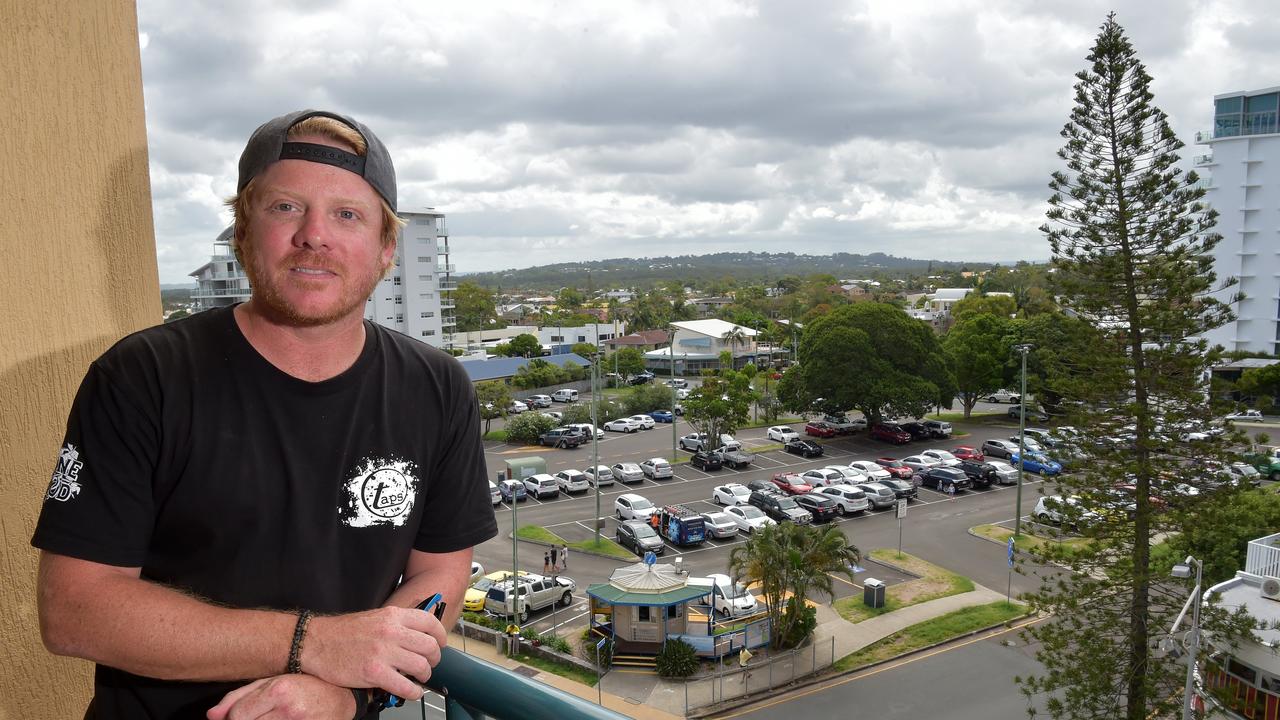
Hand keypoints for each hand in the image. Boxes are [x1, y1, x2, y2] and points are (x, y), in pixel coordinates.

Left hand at [206, 674, 353, 719]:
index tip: (245, 714)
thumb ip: (238, 697)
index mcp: (279, 690)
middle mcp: (290, 710)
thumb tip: (211, 716)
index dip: (235, 718)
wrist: (344, 697)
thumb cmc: (306, 686)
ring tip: (272, 717)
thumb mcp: (272, 682)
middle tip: (262, 715)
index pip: (237, 716)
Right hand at [302, 606, 445, 699]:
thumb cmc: (343, 632)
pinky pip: (405, 686)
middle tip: (429, 665)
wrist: (315, 642)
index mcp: (392, 616)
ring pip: (421, 667)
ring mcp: (383, 652)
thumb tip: (418, 634)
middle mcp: (391, 632)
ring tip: (418, 679)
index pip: (430, 622)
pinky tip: (411, 691)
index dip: (440, 636)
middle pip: (429, 646)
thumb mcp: (375, 618)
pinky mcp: (374, 672)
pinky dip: (413, 692)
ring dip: (424, 676)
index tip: (441, 644)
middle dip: (434, 659)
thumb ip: (397, 624)